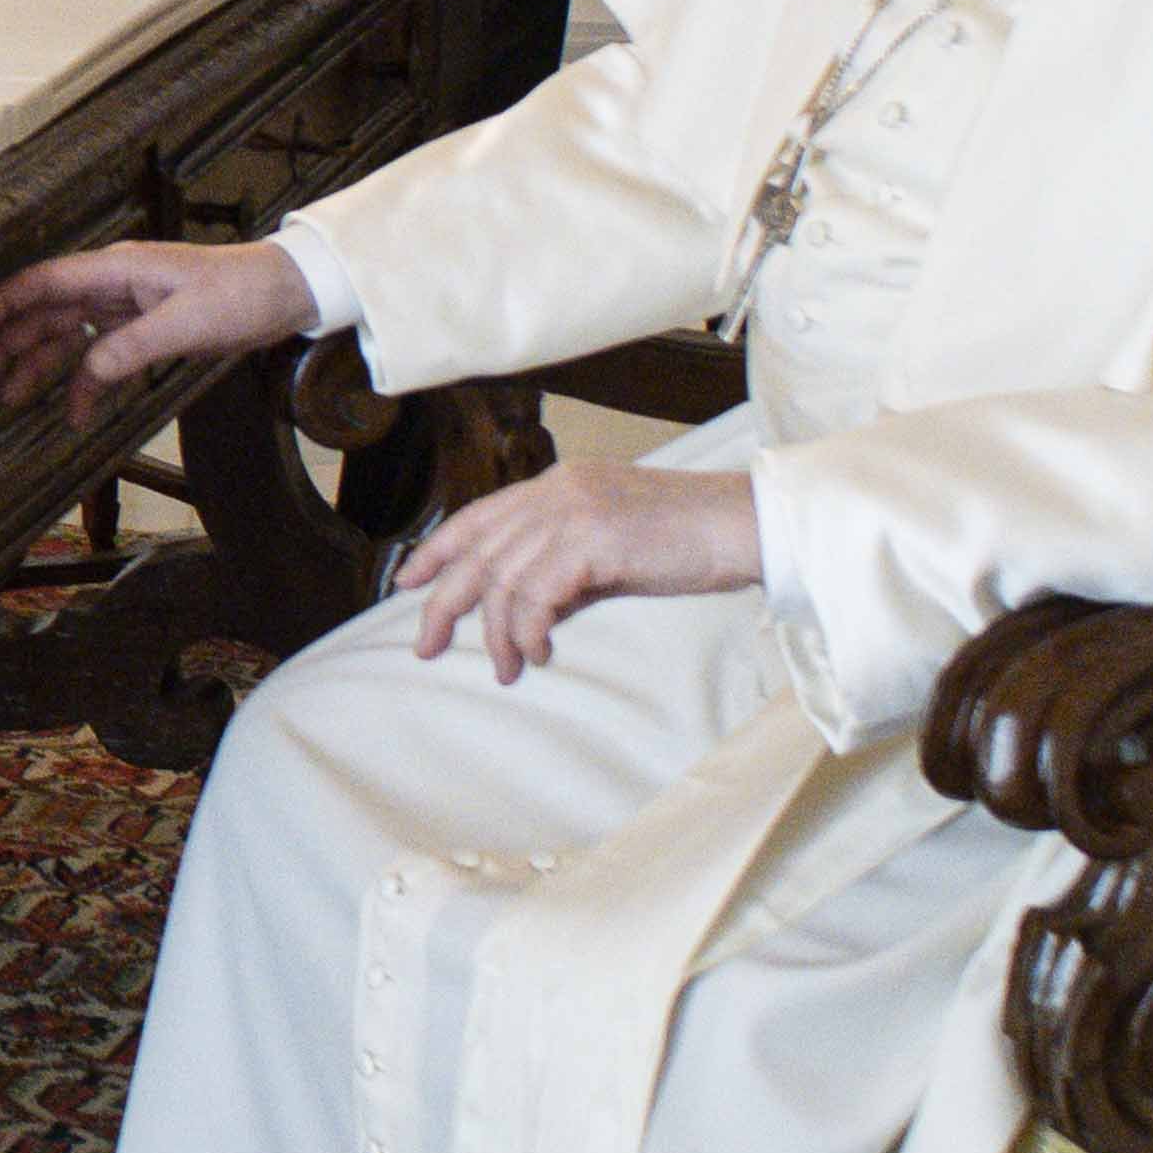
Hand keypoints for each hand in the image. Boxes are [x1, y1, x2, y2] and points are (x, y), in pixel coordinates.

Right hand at [0, 234, 314, 406]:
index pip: (46, 281)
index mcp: (117, 268)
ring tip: (10, 396)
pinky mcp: (145, 328)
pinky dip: (87, 382)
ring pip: (69, 334)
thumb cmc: (239, 296)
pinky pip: (102, 354)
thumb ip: (131, 348)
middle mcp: (114, 283)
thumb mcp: (186, 324)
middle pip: (49, 311)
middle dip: (11, 342)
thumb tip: (86, 373)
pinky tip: (77, 412)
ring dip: (39, 364)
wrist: (285, 294)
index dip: (5, 303)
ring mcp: (128, 306)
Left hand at [389, 463, 765, 677]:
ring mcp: (574, 510)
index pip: (480, 515)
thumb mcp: (612, 552)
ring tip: (504, 667)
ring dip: (496, 632)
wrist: (744, 527)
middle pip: (477, 548)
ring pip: (502, 578)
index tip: (407, 582)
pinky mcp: (592, 539)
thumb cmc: (688, 543)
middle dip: (443, 600)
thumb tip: (524, 615)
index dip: (437, 549)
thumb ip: (564, 572)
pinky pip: (535, 594)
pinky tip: (537, 653)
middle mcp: (558, 490)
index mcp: (560, 484)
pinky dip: (528, 630)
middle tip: (424, 645)